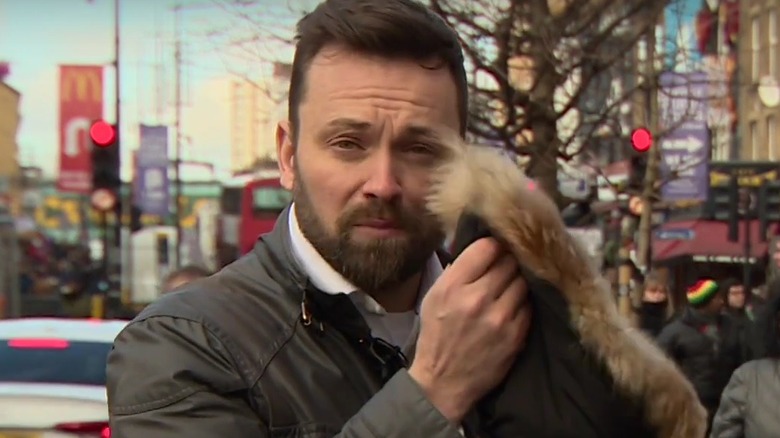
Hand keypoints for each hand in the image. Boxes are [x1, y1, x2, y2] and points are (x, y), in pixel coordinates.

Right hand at [409, 238, 530, 422]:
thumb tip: (483, 247)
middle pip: (509, 261)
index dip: (493, 245)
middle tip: (505, 266)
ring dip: (518, 282)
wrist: (444, 381)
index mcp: (453, 285)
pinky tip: (513, 307)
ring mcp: (500, 317)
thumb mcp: (434, 296)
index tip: (495, 249)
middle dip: (508, 262)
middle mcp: (477, 298)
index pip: (486, 247)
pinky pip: (529, 305)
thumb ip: (457, 271)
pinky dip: (522, 302)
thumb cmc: (437, 335)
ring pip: (523, 281)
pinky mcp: (516, 334)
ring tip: (510, 287)